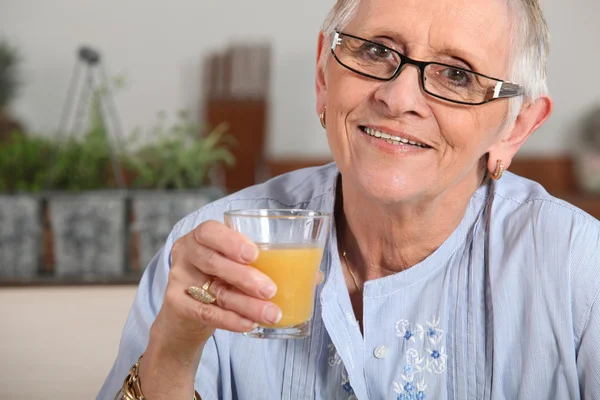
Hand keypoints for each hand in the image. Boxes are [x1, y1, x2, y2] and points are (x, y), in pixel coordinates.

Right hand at [151, 220, 323, 347]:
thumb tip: (315, 275)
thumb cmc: (220, 283)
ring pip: (214, 290)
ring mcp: (178, 279)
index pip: (210, 231)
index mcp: (202, 237)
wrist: (186, 317)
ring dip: (245, 303)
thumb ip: (270, 266)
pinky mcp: (176, 305)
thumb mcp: (239, 270)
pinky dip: (230, 320)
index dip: (231, 241)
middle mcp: (186, 253)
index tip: (254, 254)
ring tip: (271, 313)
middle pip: (213, 261)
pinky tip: (249, 325)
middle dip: (244, 276)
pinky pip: (206, 313)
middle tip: (271, 289)